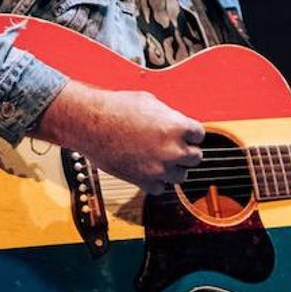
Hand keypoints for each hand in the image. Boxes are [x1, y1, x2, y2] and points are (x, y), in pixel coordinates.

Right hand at [36, 81, 204, 194]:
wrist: (90, 123)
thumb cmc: (116, 108)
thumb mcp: (151, 102)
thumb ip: (169, 116)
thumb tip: (175, 123)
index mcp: (177, 126)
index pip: (200, 135)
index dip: (191, 133)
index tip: (185, 134)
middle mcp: (172, 149)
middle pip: (196, 157)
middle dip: (187, 151)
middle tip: (176, 147)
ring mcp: (158, 168)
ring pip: (181, 176)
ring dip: (174, 168)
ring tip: (163, 159)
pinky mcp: (143, 181)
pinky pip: (161, 188)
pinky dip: (157, 181)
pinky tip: (149, 170)